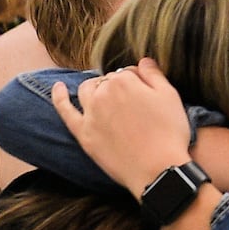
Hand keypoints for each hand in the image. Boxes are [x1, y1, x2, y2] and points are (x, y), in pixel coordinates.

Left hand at [52, 59, 191, 198]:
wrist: (157, 168)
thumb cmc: (168, 131)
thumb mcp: (170, 96)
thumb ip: (154, 74)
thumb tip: (143, 61)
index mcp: (124, 81)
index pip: (129, 72)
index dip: (140, 81)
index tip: (149, 93)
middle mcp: (103, 93)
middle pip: (108, 81)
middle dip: (119, 85)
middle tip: (134, 100)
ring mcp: (90, 114)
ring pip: (87, 90)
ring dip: (95, 87)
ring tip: (106, 94)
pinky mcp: (83, 134)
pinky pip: (65, 111)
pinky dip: (59, 97)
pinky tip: (57, 87)